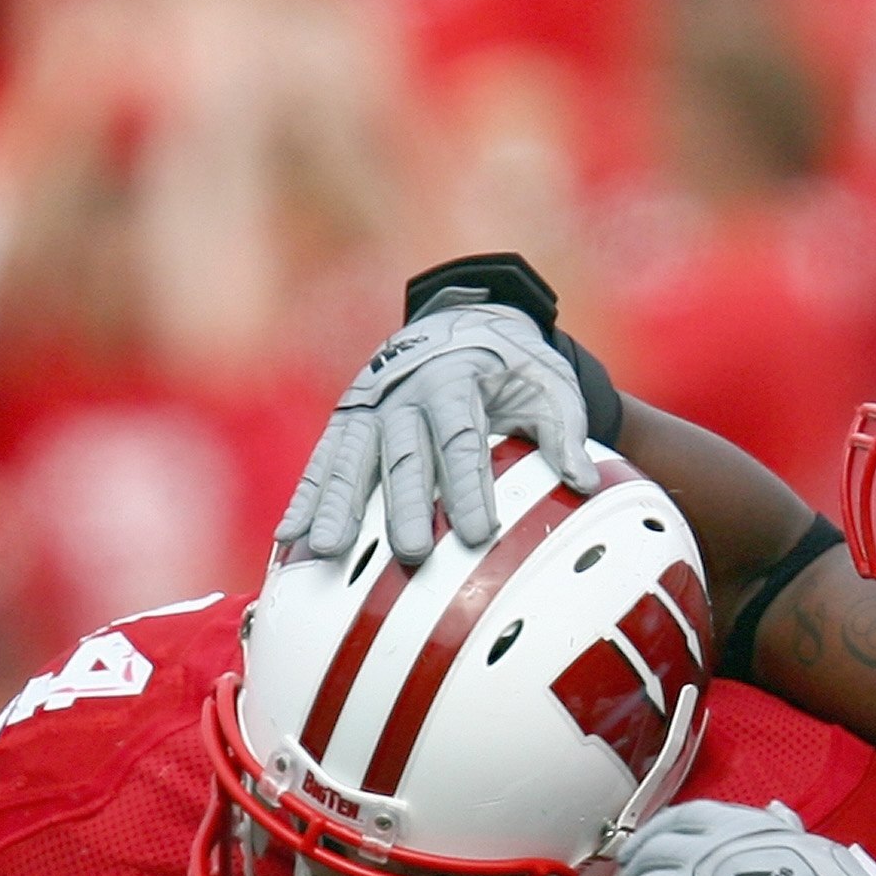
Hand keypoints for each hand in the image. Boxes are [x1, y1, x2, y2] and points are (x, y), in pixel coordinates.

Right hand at [276, 302, 602, 562]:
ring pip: (350, 460)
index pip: (462, 438)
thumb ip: (565, 432)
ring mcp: (369, 408)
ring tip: (326, 552)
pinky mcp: (347, 423)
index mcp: (455, 381)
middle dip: (405, 507)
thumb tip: (585, 482)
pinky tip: (290, 539)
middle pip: (404, 456)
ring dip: (337, 508)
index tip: (480, 532)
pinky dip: (305, 500)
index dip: (469, 486)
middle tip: (412, 554)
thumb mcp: (548, 386)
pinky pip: (322, 463)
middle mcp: (404, 393)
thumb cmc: (511, 366)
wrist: (461, 321)